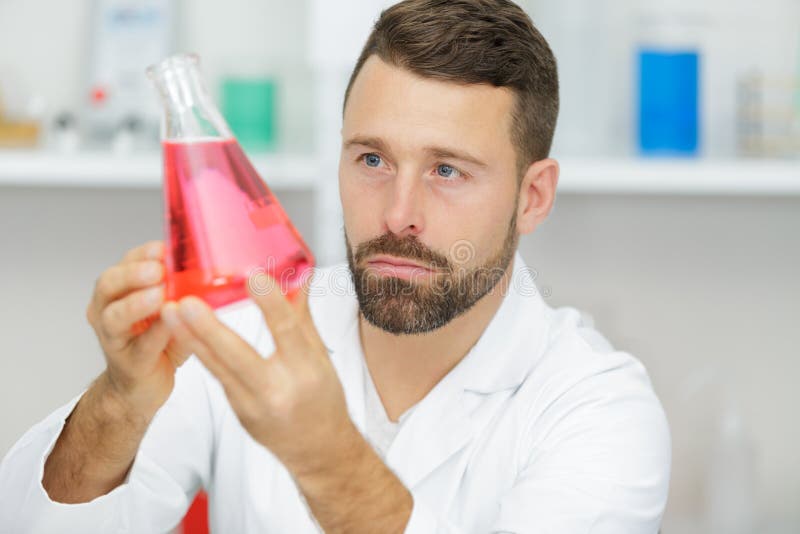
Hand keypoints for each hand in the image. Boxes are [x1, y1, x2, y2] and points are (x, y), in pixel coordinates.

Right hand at [86, 240, 191, 417]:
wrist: (141, 385)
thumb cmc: (156, 341)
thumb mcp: (170, 305)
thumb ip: (180, 285)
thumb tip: (210, 262)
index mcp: (120, 290)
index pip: (125, 262)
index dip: (142, 254)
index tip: (162, 248)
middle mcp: (108, 309)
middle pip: (109, 284)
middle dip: (133, 273)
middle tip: (157, 269)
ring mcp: (114, 337)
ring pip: (115, 316)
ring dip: (137, 303)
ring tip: (159, 294)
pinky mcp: (129, 362)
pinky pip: (142, 345)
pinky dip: (156, 333)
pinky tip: (171, 324)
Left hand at [161, 272, 356, 475]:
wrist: (318, 448)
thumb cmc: (322, 398)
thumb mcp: (320, 356)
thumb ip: (302, 316)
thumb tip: (298, 275)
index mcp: (306, 369)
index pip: (287, 331)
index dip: (270, 305)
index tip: (254, 277)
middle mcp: (279, 388)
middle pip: (239, 355)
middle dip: (208, 329)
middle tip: (185, 302)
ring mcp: (254, 404)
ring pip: (217, 367)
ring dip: (190, 338)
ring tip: (169, 312)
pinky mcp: (237, 411)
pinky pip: (216, 376)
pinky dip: (199, 352)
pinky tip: (182, 331)